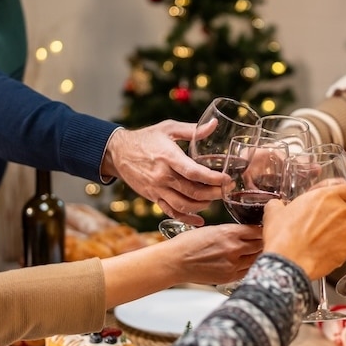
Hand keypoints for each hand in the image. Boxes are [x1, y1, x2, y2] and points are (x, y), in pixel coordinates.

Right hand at [102, 120, 228, 225]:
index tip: (226, 179)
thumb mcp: (168, 128)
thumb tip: (213, 124)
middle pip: (193, 191)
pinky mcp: (153, 197)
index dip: (213, 178)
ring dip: (202, 206)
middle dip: (214, 193)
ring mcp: (157, 189)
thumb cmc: (146, 138)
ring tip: (214, 199)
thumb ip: (192, 129)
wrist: (119, 153)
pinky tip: (199, 220)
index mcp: (168, 157)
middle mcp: (163, 176)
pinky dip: (186, 219)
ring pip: (184, 205)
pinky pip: (171, 212)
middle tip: (227, 190)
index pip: (194, 172)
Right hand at [169, 224, 262, 283]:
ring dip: (258, 254)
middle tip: (265, 240)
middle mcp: (234, 248)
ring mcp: (233, 264)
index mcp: (229, 233)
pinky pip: (248, 270)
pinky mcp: (229, 277)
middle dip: (263, 241)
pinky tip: (248, 263)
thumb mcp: (212, 230)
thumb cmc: (189, 244)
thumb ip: (232, 232)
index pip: (257, 230)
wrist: (175, 262)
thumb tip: (247, 234)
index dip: (263, 229)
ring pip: (256, 258)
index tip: (265, 229)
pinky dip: (250, 266)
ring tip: (257, 252)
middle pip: (260, 244)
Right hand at [262, 183, 345, 279]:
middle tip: (345, 220)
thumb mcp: (274, 213)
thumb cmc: (283, 238)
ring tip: (329, 238)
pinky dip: (338, 248)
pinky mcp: (345, 249)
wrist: (288, 262)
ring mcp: (344, 231)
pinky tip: (323, 250)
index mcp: (324, 197)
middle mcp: (339, 211)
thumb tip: (276, 205)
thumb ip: (279, 205)